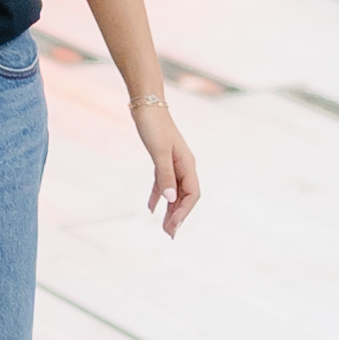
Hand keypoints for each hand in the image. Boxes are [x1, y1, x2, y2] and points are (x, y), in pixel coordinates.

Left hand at [130, 93, 199, 234]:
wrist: (146, 104)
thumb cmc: (154, 126)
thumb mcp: (159, 152)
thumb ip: (164, 175)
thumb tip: (169, 200)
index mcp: (187, 164)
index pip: (192, 194)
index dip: (184, 211)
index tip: (173, 225)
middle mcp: (183, 165)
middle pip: (184, 196)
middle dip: (178, 216)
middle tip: (169, 234)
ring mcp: (173, 163)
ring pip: (174, 192)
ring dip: (169, 210)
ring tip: (164, 228)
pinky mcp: (162, 160)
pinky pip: (163, 183)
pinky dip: (158, 196)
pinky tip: (151, 208)